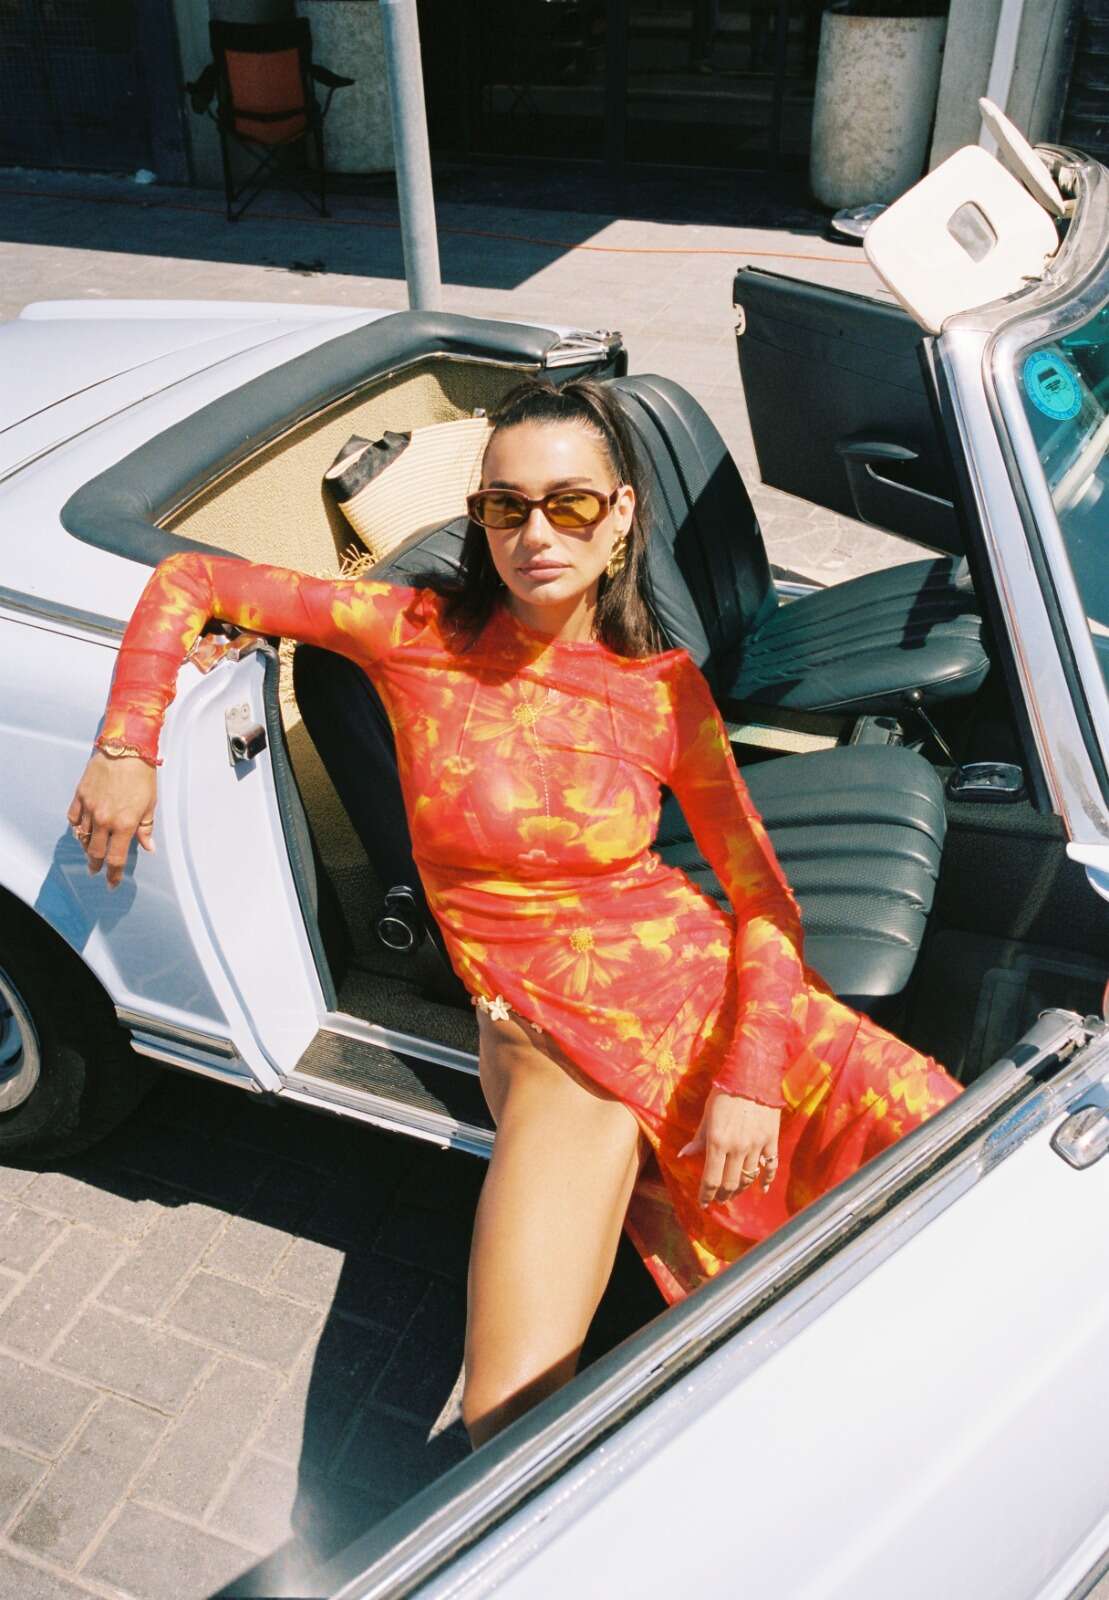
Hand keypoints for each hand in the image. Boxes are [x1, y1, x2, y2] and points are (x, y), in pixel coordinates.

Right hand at [67, 751, 157, 889]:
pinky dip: (76, 827)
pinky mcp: (80, 796)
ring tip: (89, 852)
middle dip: (96, 865)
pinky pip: (73, 818)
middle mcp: (104, 819)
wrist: (126, 748)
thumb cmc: (142, 775)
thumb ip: (145, 828)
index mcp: (124, 824)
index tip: (112, 884)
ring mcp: (89, 808)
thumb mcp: (150, 804)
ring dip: (86, 847)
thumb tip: (148, 848)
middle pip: (95, 852)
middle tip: (95, 871)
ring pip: (82, 837)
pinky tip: (81, 830)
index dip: (113, 874)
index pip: (116, 859)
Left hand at [678, 1087, 780, 1207]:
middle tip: (718, 1199)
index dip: (706, 1195)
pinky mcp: (771, 1140)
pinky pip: (770, 1166)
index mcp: (717, 1142)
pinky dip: (766, 1180)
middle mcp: (737, 1148)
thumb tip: (683, 1156)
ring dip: (740, 1189)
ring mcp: (756, 1146)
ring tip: (733, 1192)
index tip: (703, 1203)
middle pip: (730, 1184)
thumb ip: (698, 1138)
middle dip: (722, 1195)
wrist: (752, 1075)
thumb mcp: (707, 1114)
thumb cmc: (724, 1092)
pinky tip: (762, 1188)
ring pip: (749, 1177)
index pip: (711, 1179)